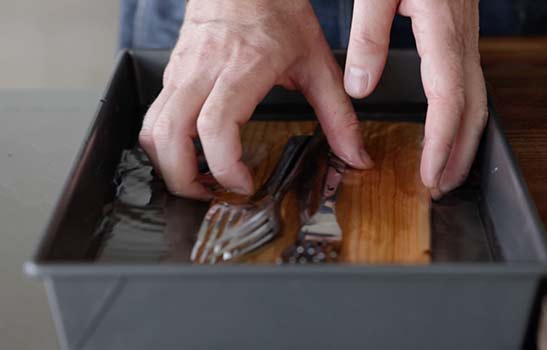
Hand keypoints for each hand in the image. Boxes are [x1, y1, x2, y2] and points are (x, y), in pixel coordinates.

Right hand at [139, 0, 372, 199]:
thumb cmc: (279, 12)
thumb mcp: (317, 64)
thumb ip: (338, 115)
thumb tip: (354, 156)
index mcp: (243, 67)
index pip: (215, 126)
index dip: (225, 166)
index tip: (244, 183)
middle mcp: (204, 70)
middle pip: (169, 135)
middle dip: (183, 179)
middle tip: (211, 196)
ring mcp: (181, 70)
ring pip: (152, 127)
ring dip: (167, 164)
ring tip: (198, 181)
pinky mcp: (171, 72)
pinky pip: (155, 114)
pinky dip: (165, 143)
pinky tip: (191, 153)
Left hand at [344, 0, 486, 198]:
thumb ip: (369, 36)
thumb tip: (361, 87)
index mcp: (443, 31)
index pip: (447, 102)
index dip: (440, 144)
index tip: (429, 175)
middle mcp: (461, 40)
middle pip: (471, 109)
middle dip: (459, 154)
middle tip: (442, 188)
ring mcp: (464, 38)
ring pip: (475, 99)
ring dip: (463, 140)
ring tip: (445, 170)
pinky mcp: (457, 35)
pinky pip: (467, 84)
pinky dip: (459, 115)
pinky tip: (445, 128)